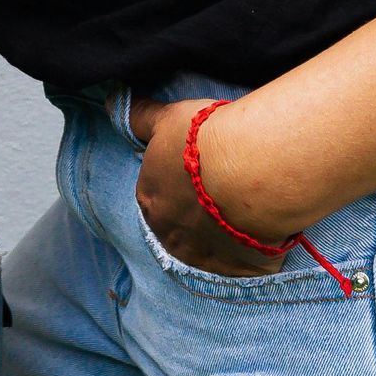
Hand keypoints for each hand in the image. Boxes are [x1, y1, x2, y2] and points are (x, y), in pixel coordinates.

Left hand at [131, 96, 288, 276]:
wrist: (250, 169)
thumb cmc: (205, 140)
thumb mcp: (167, 117)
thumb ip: (140, 117)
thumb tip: (112, 104)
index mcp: (150, 201)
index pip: (155, 193)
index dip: (178, 180)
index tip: (199, 167)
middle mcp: (170, 237)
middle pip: (180, 224)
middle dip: (198, 210)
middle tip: (225, 184)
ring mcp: (204, 259)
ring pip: (211, 247)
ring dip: (224, 232)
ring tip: (247, 204)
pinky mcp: (239, 272)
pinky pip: (244, 264)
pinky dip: (252, 248)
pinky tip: (262, 226)